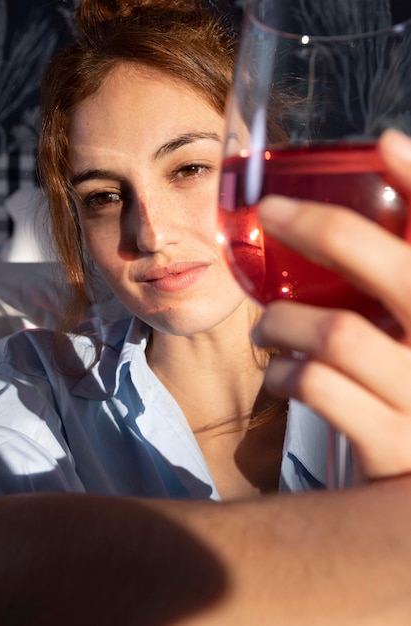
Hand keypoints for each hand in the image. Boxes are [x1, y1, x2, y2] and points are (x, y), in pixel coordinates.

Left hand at [252, 130, 410, 479]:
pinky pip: (321, 389)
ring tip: (263, 328)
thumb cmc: (409, 394)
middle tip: (270, 211)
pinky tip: (279, 374)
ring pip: (337, 332)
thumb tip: (386, 164)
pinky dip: (286, 374)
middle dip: (321, 228)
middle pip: (390, 266)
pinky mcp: (392, 447)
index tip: (383, 144)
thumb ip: (397, 273)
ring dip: (283, 321)